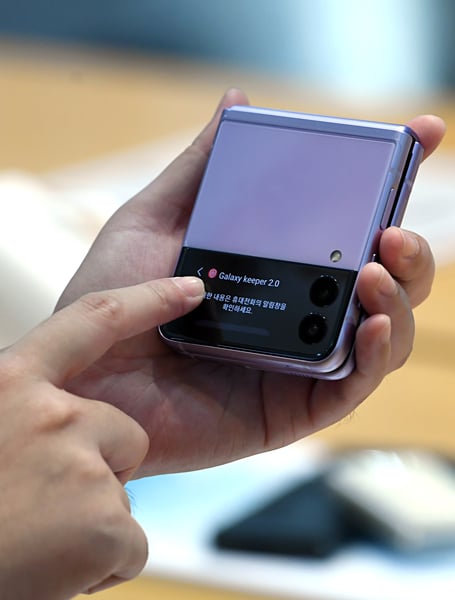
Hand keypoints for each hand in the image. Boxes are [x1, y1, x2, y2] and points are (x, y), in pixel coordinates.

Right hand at [0, 276, 202, 598]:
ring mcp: (80, 468)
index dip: (149, 299)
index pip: (94, 318)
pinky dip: (99, 564)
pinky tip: (53, 568)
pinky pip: (129, 544)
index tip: (190, 289)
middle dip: (101, 465)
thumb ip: (23, 402)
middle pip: (124, 430)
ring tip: (36, 538)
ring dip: (90, 520)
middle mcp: (49, 415)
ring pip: (122, 490)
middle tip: (44, 498)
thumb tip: (66, 402)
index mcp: (9, 380)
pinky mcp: (104, 527)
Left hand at [56, 89, 445, 476]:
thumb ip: (200, 169)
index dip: (392, 183)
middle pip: (380, 279)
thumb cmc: (108, 301)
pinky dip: (375, 355)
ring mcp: (298, 360)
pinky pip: (353, 384)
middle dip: (407, 251)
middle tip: (391, 228)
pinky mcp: (292, 407)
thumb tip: (237, 101)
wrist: (80, 378)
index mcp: (273, 264)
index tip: (422, 136)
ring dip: (399, 297)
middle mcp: (296, 310)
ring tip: (374, 267)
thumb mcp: (152, 221)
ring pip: (383, 330)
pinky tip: (373, 323)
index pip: (348, 225)